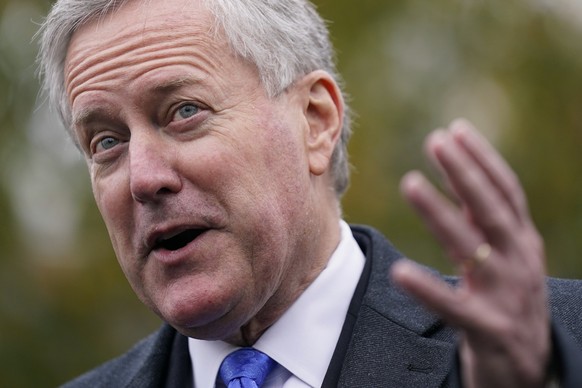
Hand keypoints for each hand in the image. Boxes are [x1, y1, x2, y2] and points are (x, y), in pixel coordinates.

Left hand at [390, 119, 550, 387]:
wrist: (528, 368)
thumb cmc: (508, 301)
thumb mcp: (505, 256)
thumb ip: (484, 220)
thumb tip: (460, 175)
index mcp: (523, 242)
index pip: (505, 191)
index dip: (482, 159)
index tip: (455, 129)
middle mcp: (520, 262)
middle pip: (493, 209)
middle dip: (465, 172)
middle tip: (436, 140)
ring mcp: (507, 296)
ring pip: (472, 248)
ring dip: (441, 214)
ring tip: (410, 183)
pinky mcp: (490, 329)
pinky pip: (454, 307)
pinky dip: (428, 289)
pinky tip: (399, 272)